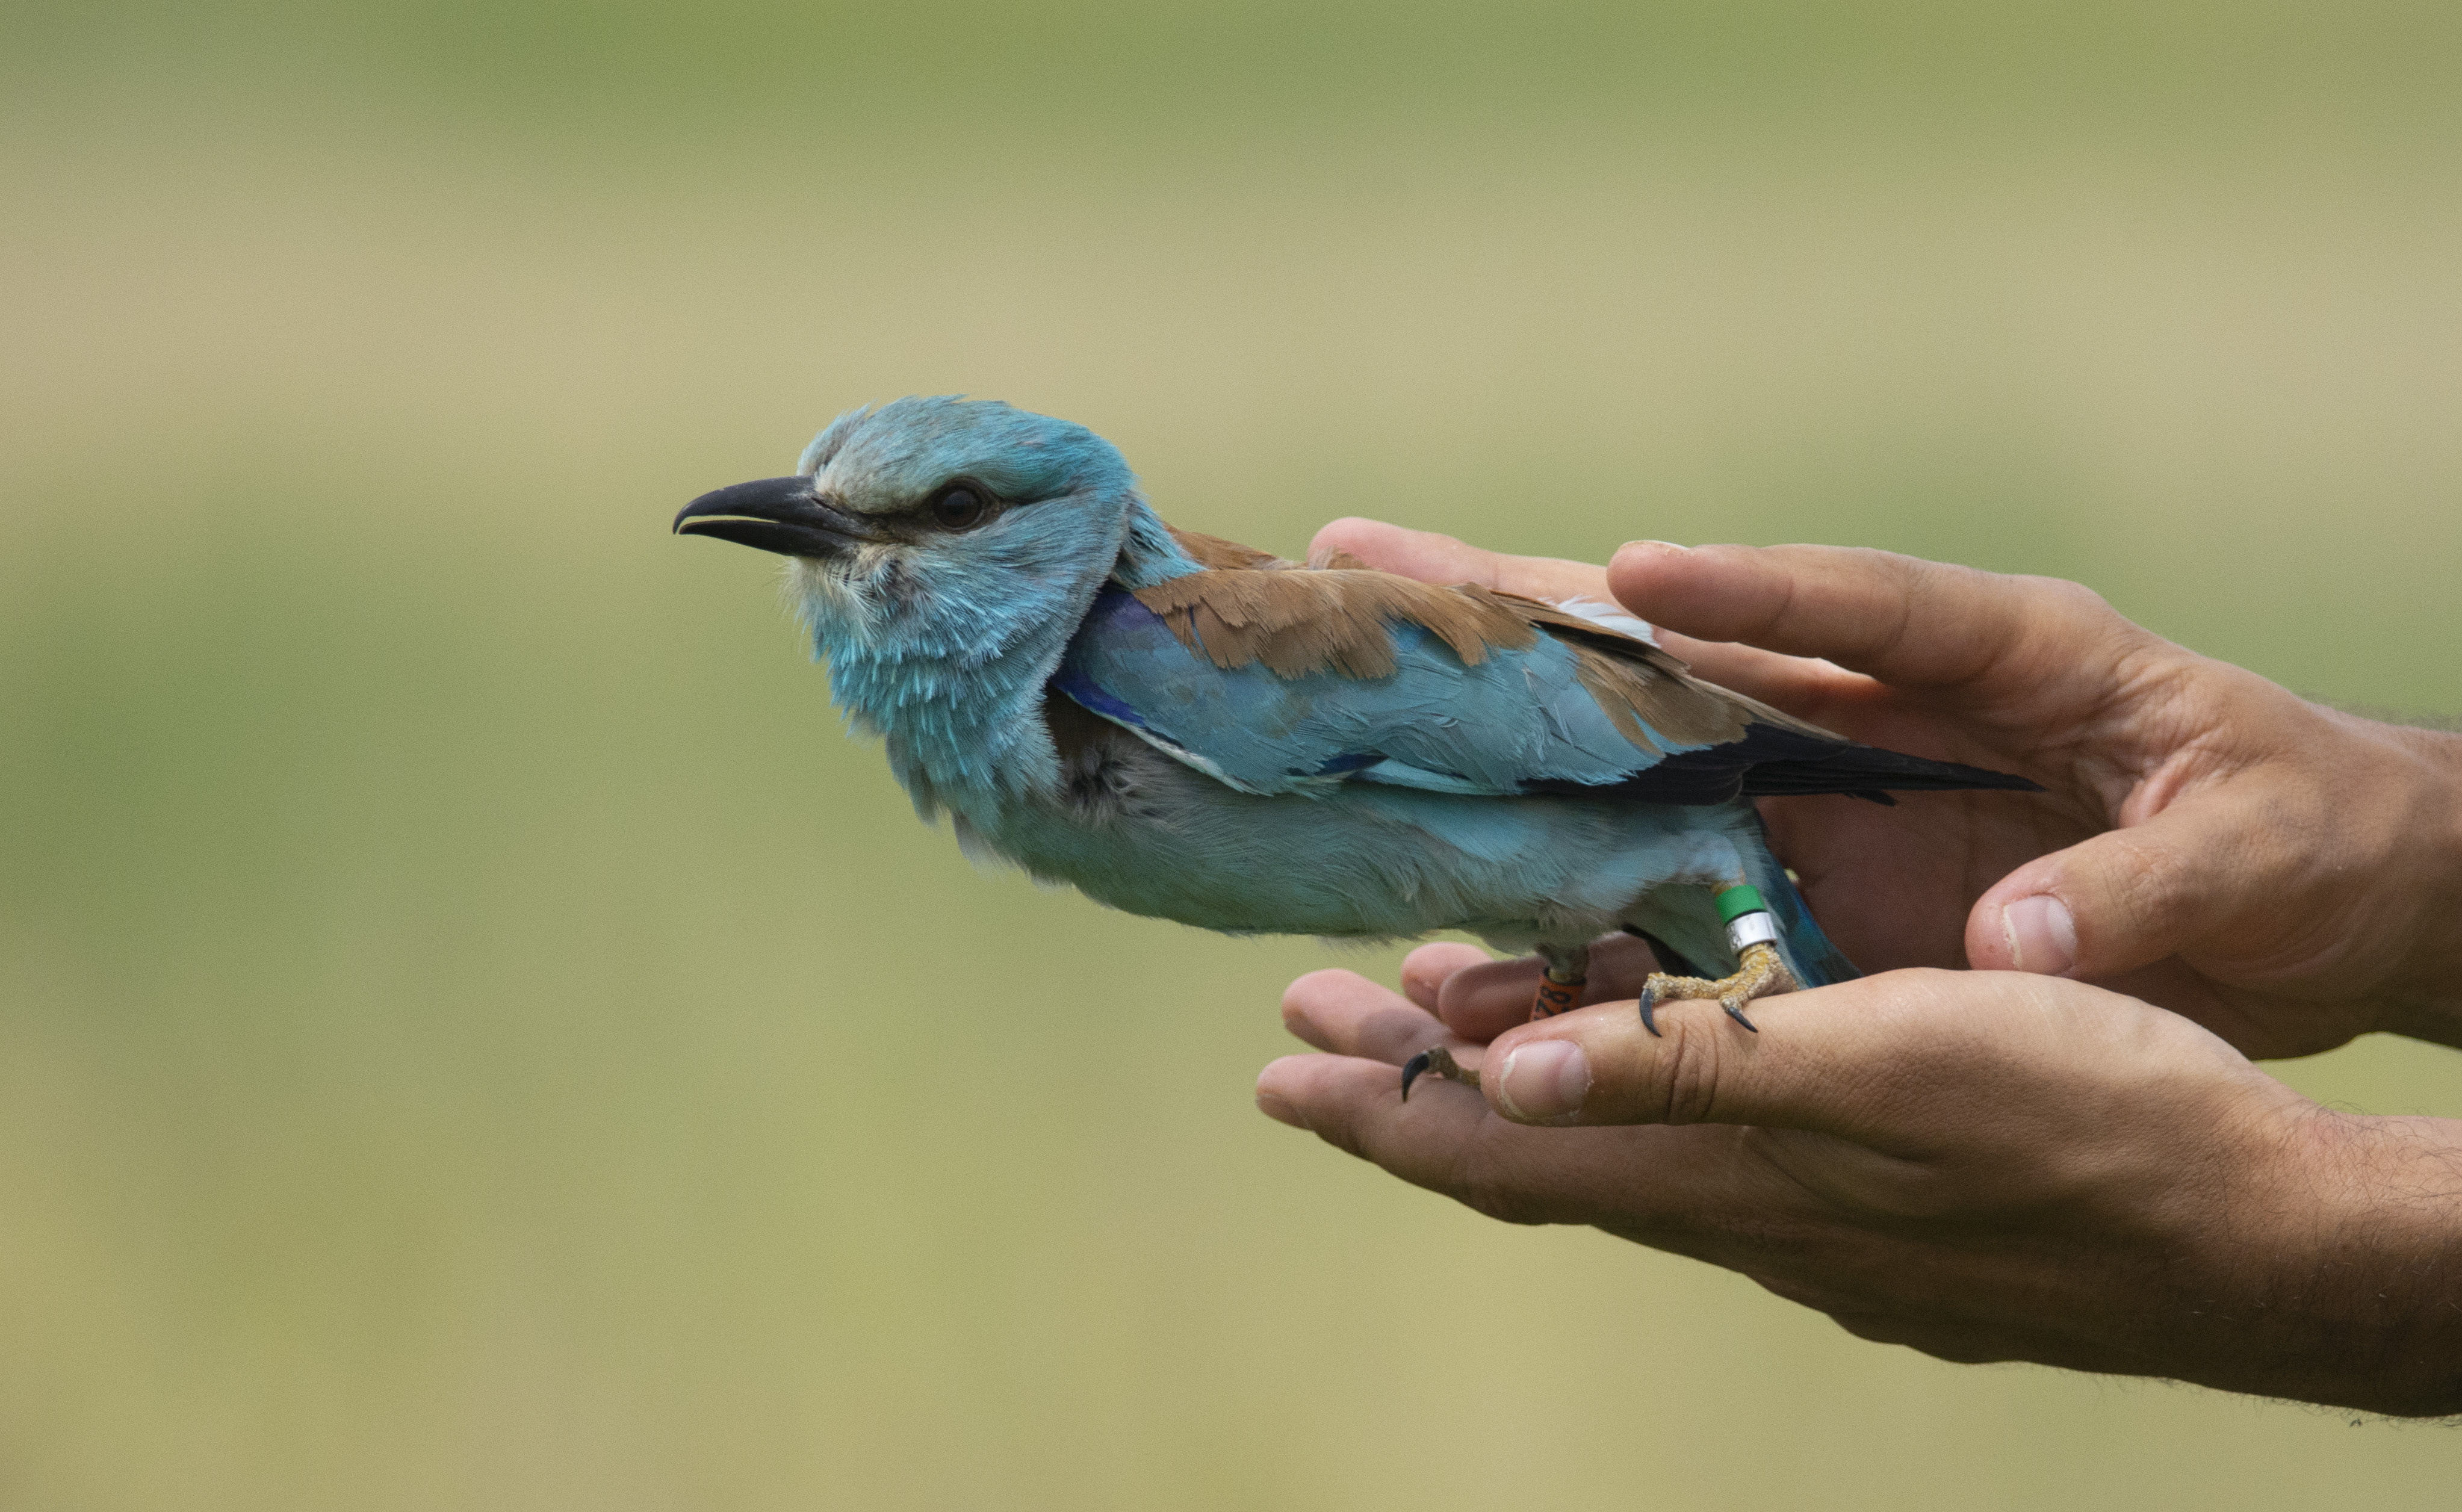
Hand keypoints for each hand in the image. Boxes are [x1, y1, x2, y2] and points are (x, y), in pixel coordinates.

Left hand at [1259, 947, 2461, 1415]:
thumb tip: (1509, 1084)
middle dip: (1412, 1084)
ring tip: (1437, 1007)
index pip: (1499, 1156)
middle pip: (1531, 1148)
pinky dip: (1626, 1082)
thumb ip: (1695, 1071)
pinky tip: (1640, 1038)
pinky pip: (1700, 1139)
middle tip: (1312, 1019)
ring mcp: (1805, 1212)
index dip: (1381, 1116)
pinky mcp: (1870, 1196)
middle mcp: (1741, 1207)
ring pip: (1613, 1140)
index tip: (1279, 1074)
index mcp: (1723, 1174)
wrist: (2252, 1224)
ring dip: (1513, 1075)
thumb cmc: (2087, 1123)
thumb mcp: (1884, 1066)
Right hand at [1309, 519, 2461, 1055]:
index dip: (1741, 586)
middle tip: (1368, 555)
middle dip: (1534, 606)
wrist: (2329, 910)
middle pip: (1690, 648)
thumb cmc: (2310, 833)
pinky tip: (1471, 937)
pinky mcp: (1829, 892)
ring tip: (1367, 728)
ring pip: (1650, 770)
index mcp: (2004, 653)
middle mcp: (1885, 709)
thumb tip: (2008, 944)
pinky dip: (1589, 917)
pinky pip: (1687, 900)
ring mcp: (1841, 800)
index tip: (1626, 571)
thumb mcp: (2253, 847)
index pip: (1855, 603)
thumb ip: (2135, 887)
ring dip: (1518, 760)